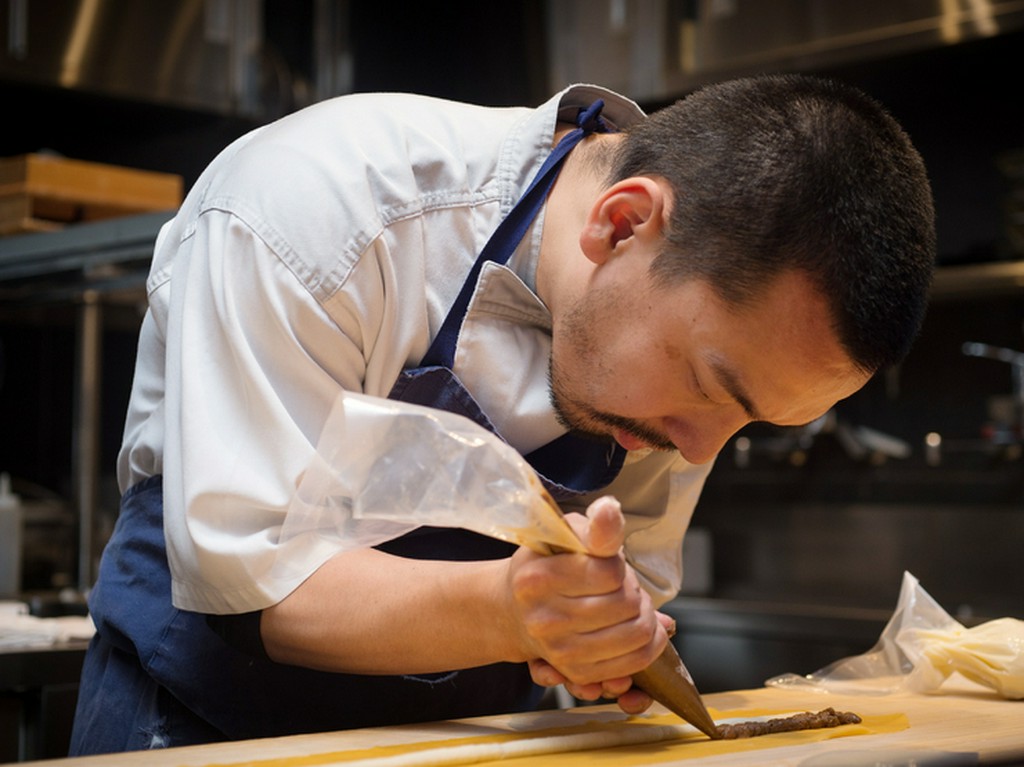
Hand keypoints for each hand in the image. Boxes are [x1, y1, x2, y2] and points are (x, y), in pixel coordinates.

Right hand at [504, 496, 667, 701]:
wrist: (514, 609)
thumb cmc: (548, 564)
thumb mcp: (566, 534)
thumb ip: (595, 526)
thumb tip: (609, 509)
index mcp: (538, 578)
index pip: (610, 573)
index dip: (620, 566)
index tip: (610, 565)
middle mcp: (544, 618)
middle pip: (628, 605)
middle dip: (636, 592)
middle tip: (624, 588)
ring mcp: (559, 650)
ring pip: (636, 637)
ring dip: (646, 619)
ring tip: (631, 609)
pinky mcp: (575, 672)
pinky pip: (630, 666)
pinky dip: (645, 648)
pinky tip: (635, 632)